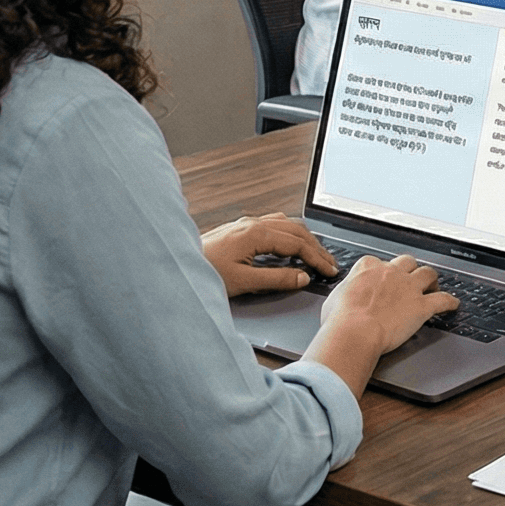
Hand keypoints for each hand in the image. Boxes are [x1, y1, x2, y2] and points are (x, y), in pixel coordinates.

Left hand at [199, 214, 335, 296]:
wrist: (175, 267)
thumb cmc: (203, 273)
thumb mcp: (244, 281)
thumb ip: (277, 279)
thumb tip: (302, 277)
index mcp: (255, 233)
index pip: (298, 243)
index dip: (317, 258)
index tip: (329, 271)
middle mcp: (252, 224)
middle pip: (295, 230)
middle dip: (315, 247)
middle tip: (329, 264)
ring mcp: (244, 224)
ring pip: (285, 224)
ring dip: (303, 239)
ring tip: (314, 255)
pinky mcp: (238, 230)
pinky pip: (272, 225)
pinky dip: (287, 235)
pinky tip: (288, 247)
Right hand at [319, 252, 460, 351]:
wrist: (355, 331)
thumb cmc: (340, 319)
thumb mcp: (334, 299)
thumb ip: (346, 292)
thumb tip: (344, 298)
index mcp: (368, 268)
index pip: (376, 262)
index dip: (381, 271)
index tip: (381, 279)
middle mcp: (390, 273)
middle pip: (406, 262)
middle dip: (409, 269)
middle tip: (410, 279)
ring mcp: (408, 288)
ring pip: (427, 273)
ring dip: (431, 279)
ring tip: (433, 285)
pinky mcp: (421, 306)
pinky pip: (442, 300)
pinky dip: (450, 302)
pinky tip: (453, 304)